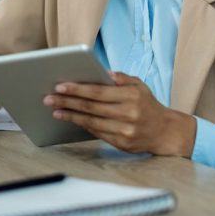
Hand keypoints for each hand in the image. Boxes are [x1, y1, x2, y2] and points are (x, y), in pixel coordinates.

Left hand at [43, 72, 195, 156]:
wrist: (165, 131)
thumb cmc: (148, 105)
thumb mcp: (140, 86)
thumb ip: (121, 78)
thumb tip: (103, 72)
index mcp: (131, 97)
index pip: (98, 92)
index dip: (77, 89)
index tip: (60, 86)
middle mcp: (128, 114)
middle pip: (91, 107)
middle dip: (67, 102)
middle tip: (49, 98)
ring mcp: (125, 130)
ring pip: (91, 122)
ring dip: (70, 115)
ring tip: (55, 110)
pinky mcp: (122, 143)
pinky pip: (97, 133)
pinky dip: (82, 125)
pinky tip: (70, 119)